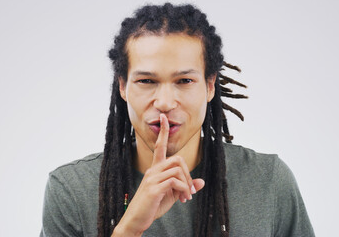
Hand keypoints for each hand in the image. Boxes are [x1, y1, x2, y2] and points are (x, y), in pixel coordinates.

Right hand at [113, 114, 204, 235]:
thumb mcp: (172, 195)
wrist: (137, 220)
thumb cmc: (153, 206)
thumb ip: (185, 186)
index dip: (163, 131)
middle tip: (189, 191)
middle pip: (177, 159)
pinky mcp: (154, 188)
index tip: (164, 118)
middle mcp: (153, 170)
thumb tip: (201, 182)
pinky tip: (182, 200)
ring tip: (186, 198)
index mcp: (155, 169)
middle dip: (188, 173)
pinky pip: (175, 181)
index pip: (159, 146)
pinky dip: (183, 190)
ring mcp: (152, 178)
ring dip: (187, 184)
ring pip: (178, 169)